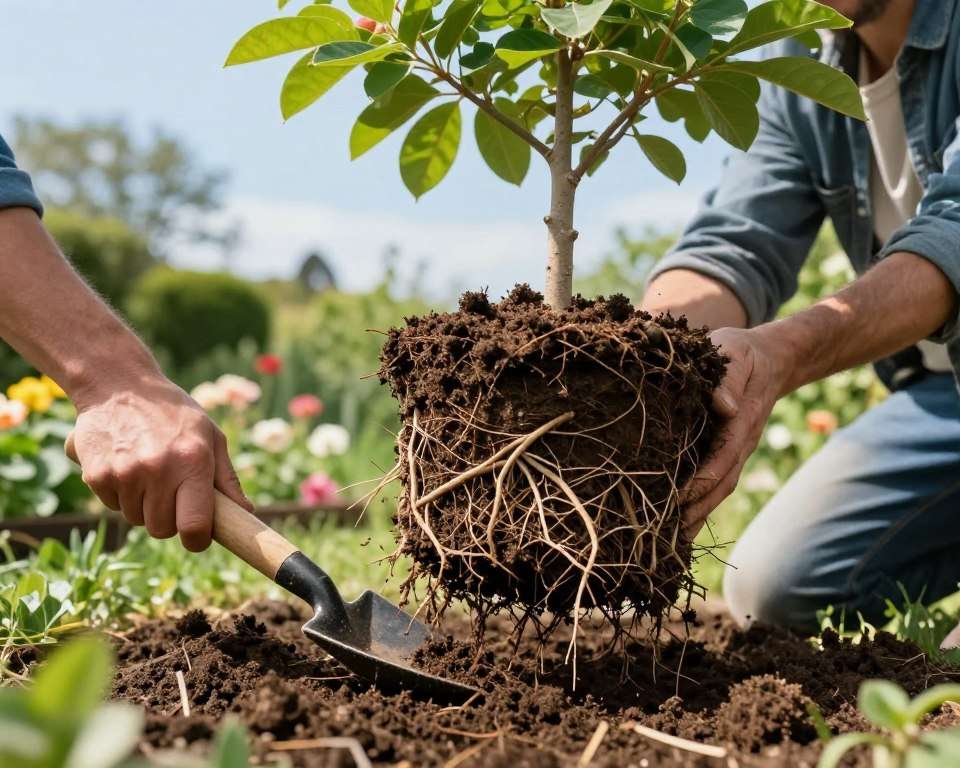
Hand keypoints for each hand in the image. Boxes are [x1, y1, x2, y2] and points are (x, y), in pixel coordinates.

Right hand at [65, 375, 251, 550]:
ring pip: (136, 520)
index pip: (194, 526)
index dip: (198, 539)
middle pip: (162, 530)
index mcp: (192, 462)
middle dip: (170, 519)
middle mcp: (158, 470)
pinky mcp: (96, 475)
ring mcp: (125, 474)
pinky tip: (125, 464)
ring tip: (148, 471)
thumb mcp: (210, 436)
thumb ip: (227, 478)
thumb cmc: (174, 413)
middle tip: (171, 492)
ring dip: (143, 505)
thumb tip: (246, 513)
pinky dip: (120, 494)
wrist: (118, 385)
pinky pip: (113, 505)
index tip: (198, 535)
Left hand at [682, 326, 791, 537]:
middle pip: (722, 483)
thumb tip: (722, 406)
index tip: (679, 498)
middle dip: (698, 509)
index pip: (722, 457)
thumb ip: (728, 377)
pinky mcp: (731, 450)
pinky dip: (703, 503)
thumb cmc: (742, 352)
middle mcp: (742, 441)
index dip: (702, 480)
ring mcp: (739, 449)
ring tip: (672, 538)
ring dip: (700, 513)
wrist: (771, 358)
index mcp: (742, 419)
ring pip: (721, 488)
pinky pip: (719, 481)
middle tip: (669, 533)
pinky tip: (683, 521)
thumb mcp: (733, 351)